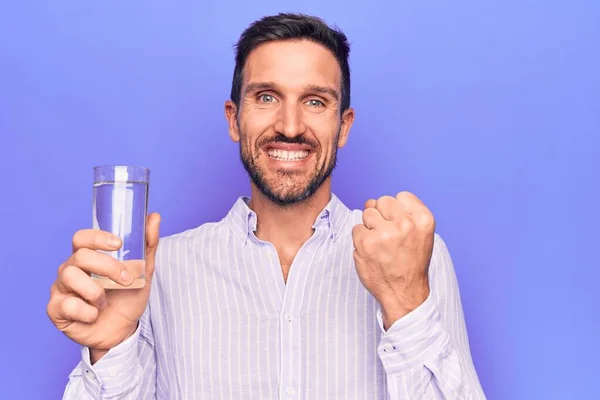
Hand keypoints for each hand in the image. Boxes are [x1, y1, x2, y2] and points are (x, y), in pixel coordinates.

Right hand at [47, 213, 160, 361]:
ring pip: (71, 277)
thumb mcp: (143, 272)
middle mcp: (70, 269)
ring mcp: (60, 288)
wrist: (122, 332)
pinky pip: (68, 304)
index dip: (97, 237)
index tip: (118, 244)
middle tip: (126, 280)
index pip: (82, 237)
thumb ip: (148, 245)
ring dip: (96, 291)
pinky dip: (88, 311)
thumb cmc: (127, 298)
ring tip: (106, 301)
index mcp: (87, 257)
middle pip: (80, 256)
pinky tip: (94, 315)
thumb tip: (154, 216)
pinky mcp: (56, 309)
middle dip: (107, 267)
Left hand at [352, 192, 434, 329]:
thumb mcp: (423, 235)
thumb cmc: (411, 263)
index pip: (402, 196)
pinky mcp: (366, 243)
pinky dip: (361, 239)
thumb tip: (383, 201)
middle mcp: (405, 224)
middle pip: (382, 201)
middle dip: (381, 214)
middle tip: (387, 234)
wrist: (404, 293)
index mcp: (423, 220)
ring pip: (368, 212)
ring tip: (380, 243)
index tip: (398, 222)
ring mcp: (384, 233)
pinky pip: (357, 228)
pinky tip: (371, 251)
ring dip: (370, 226)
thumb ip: (409, 214)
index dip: (397, 208)